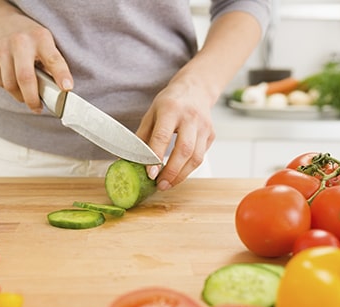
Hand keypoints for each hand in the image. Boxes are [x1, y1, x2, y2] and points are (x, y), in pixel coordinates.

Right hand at [0, 13, 72, 112]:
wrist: (0, 21)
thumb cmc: (28, 37)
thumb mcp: (45, 43)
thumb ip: (50, 64)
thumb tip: (57, 91)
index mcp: (40, 37)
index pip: (53, 59)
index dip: (61, 75)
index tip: (67, 88)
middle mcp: (20, 41)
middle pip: (25, 78)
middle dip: (32, 99)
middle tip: (38, 108)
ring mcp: (1, 47)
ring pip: (9, 85)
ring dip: (20, 96)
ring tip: (26, 95)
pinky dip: (8, 87)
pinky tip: (13, 81)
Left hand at [136, 74, 215, 189]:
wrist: (196, 89)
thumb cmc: (170, 102)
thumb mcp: (151, 113)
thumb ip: (142, 136)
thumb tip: (129, 160)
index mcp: (171, 109)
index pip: (163, 136)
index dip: (156, 157)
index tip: (150, 174)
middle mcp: (190, 117)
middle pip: (184, 150)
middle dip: (172, 172)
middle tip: (160, 185)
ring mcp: (204, 126)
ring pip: (196, 157)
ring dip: (181, 175)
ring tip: (168, 184)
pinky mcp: (211, 135)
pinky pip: (201, 156)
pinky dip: (189, 169)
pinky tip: (178, 173)